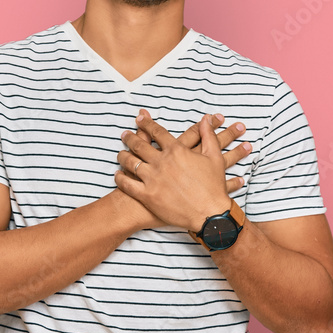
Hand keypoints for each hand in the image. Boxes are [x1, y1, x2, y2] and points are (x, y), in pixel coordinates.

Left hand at [116, 109, 238, 231]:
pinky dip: (120, 178)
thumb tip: (205, 119)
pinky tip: (118, 175)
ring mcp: (152, 179)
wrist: (209, 214)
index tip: (139, 119)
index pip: (156, 132)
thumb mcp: (214, 157)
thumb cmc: (213, 187)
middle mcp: (161, 162)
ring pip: (130, 163)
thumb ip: (208, 135)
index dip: (146, 124)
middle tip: (124, 134)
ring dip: (122, 156)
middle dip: (129, 138)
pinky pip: (127, 184)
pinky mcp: (147, 196)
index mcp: (176, 151)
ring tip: (120, 153)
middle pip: (139, 145)